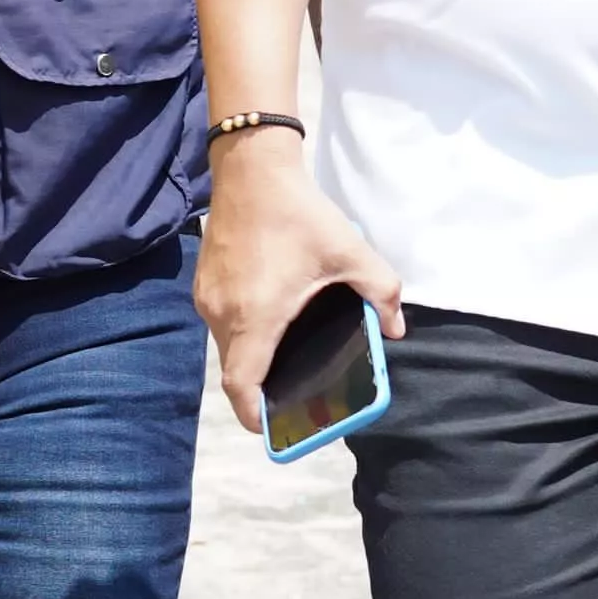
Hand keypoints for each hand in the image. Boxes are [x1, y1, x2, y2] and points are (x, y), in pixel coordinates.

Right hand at [192, 127, 401, 432]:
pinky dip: (243, 330)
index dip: (252, 414)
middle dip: (261, 386)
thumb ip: (382, 294)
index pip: (241, 384)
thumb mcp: (351, 252)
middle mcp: (223, 312)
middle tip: (294, 392)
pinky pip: (221, 322)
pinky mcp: (204, 282)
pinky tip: (271, 314)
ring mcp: (207, 297)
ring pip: (226, 345)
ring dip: (251, 355)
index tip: (268, 429)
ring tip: (286, 351)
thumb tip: (394, 328)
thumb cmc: (298, 213)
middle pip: (235, 368)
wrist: (250, 170)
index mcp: (256, 316)